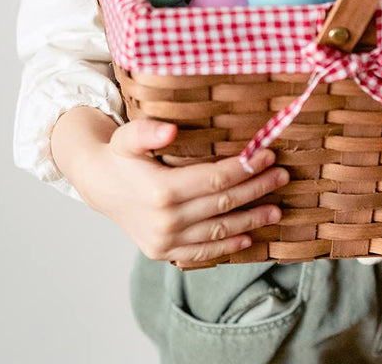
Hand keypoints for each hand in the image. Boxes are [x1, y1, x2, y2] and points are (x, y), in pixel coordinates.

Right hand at [53, 109, 288, 264]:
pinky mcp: (162, 252)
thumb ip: (147, 131)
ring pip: (218, 231)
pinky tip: (248, 238)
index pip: (216, 179)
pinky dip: (226, 246)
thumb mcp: (128, 136)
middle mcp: (164, 221)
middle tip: (282, 177)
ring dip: (250, 221)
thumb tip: (170, 130)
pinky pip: (201, 252)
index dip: (245, 168)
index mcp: (161, 191)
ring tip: (276, 211)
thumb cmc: (120, 155)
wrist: (99, 185)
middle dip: (257, 190)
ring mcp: (163, 241)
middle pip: (223, 204)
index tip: (267, 155)